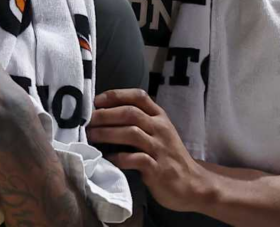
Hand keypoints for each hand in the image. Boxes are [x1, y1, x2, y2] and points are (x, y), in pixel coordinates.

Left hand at [88, 89, 206, 213]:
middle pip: (130, 113)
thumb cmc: (168, 156)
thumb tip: (104, 114)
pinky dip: (119, 157)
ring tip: (91, 136)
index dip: (116, 95)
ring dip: (107, 133)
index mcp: (160, 117)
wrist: (193, 183)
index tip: (96, 101)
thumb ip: (139, 122)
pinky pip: (136, 159)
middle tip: (86, 121)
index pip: (139, 96)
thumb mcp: (158, 133)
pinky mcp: (158, 169)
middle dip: (105, 115)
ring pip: (131, 133)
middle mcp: (161, 128)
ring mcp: (160, 148)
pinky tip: (108, 158)